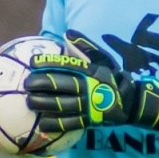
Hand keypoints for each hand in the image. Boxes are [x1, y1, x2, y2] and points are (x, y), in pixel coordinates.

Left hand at [23, 31, 158, 134]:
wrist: (132, 102)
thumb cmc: (112, 77)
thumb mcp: (103, 59)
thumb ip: (86, 46)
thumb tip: (68, 33)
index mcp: (91, 71)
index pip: (67, 65)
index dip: (49, 63)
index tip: (32, 62)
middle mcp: (89, 87)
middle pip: (62, 85)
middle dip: (42, 84)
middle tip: (27, 84)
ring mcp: (89, 105)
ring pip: (63, 105)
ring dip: (45, 104)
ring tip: (29, 102)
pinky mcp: (90, 121)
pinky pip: (70, 123)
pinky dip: (56, 124)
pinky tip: (42, 123)